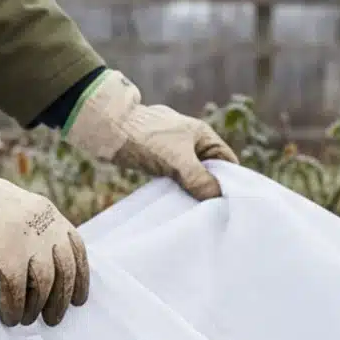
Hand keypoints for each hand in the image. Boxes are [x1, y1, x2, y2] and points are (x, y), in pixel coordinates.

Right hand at [0, 128, 88, 326]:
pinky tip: (9, 317)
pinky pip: (16, 291)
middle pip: (64, 270)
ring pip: (44, 284)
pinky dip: (14, 308)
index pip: (76, 248)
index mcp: (46, 213)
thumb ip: (32, 233)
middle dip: (61, 300)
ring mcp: (24, 239)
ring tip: (27, 320)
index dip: (80, 277)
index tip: (78, 299)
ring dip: (36, 308)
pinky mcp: (3, 254)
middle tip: (53, 319)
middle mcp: (41, 225)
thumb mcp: (14, 211)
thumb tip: (43, 269)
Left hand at [65, 71, 238, 200]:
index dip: (230, 180)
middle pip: (209, 170)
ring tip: (194, 212)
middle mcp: (190, 141)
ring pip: (190, 175)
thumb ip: (198, 178)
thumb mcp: (177, 160)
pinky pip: (174, 177)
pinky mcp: (158, 159)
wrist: (108, 127)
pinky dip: (176, 189)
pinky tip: (176, 204)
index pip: (226, 160)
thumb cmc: (146, 138)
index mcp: (202, 135)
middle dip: (210, 188)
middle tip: (212, 212)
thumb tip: (216, 197)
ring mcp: (173, 150)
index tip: (230, 203)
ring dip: (191, 190)